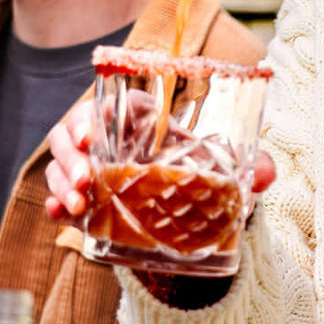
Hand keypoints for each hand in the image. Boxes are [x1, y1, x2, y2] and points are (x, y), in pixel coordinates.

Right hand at [45, 104, 277, 222]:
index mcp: (143, 121)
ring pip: (62, 162)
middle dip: (70, 155)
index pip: (111, 107)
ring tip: (75, 203)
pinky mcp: (85, 197)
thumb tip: (268, 174)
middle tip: (84, 180)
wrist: (188, 216)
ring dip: (61, 181)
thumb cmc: (201, 179)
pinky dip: (54, 203)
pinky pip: (59, 194)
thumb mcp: (225, 175)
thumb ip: (248, 170)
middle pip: (75, 132)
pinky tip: (58, 216)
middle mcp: (112, 139)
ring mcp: (92, 168)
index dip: (93, 116)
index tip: (89, 137)